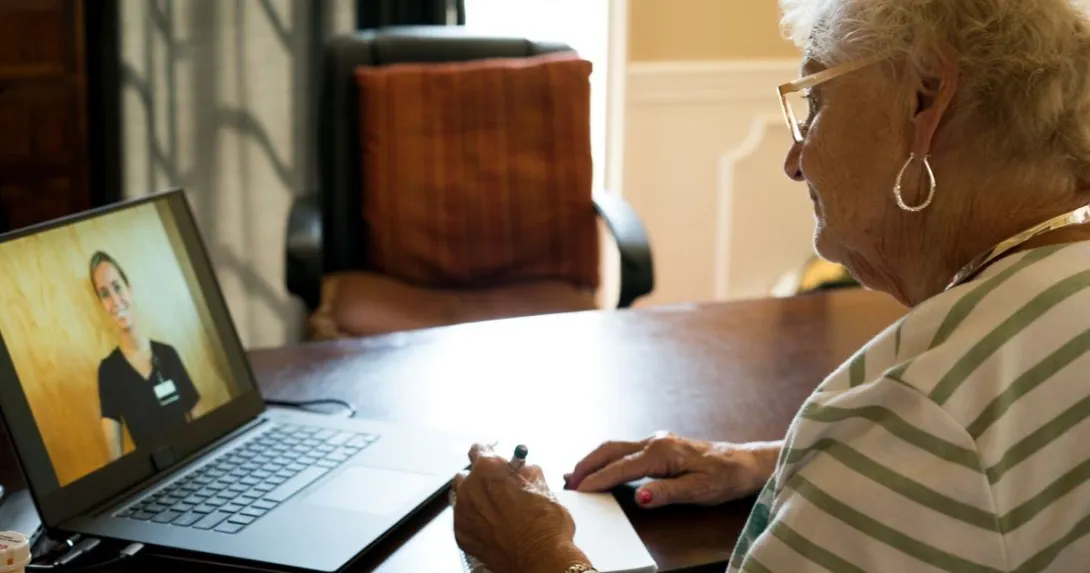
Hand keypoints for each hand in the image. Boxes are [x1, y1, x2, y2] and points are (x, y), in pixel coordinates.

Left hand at [452, 444, 588, 572]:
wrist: (540, 560)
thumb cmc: (545, 523)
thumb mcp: (544, 487)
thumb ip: (527, 473)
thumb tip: (523, 470)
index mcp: (489, 469)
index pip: (479, 449)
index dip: (489, 452)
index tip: (494, 458)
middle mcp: (470, 487)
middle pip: (468, 475)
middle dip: (482, 479)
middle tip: (499, 488)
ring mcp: (462, 513)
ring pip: (462, 497)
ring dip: (475, 499)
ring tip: (495, 510)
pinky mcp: (461, 535)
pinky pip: (463, 520)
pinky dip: (474, 521)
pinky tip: (491, 527)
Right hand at [564, 432, 780, 507]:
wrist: (744, 463)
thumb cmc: (725, 477)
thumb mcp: (699, 490)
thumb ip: (667, 493)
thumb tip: (641, 497)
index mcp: (662, 452)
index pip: (621, 468)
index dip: (597, 480)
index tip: (577, 491)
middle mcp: (654, 441)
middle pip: (610, 450)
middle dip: (586, 465)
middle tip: (567, 483)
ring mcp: (655, 441)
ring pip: (615, 447)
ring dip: (593, 460)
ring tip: (574, 476)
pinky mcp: (658, 445)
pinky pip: (624, 450)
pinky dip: (606, 459)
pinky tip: (599, 468)